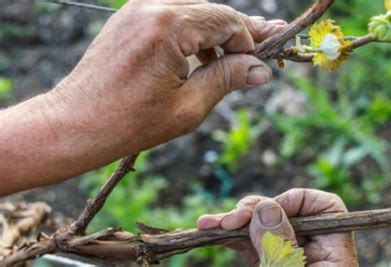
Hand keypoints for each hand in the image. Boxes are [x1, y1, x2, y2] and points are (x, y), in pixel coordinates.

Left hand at [0, 0, 285, 193]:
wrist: (75, 123)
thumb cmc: (130, 122)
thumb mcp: (189, 106)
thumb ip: (227, 79)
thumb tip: (262, 69)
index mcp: (169, 25)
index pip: (227, 21)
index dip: (250, 42)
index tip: (263, 62)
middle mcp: (152, 6)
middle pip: (212, 12)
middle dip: (239, 33)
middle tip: (269, 40)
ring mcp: (138, 10)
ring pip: (194, 13)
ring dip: (216, 34)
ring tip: (236, 57)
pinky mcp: (130, 19)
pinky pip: (173, 18)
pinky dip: (192, 35)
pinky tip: (203, 57)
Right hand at [198, 189, 357, 265]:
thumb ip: (281, 246)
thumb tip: (265, 207)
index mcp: (334, 252)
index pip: (325, 206)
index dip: (297, 200)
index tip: (268, 211)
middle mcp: (311, 249)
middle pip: (286, 212)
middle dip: (254, 211)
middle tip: (228, 220)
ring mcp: (288, 257)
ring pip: (263, 227)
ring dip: (233, 222)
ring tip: (207, 223)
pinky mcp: (269, 266)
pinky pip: (251, 246)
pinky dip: (231, 239)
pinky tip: (210, 231)